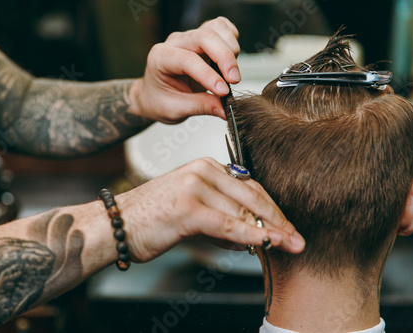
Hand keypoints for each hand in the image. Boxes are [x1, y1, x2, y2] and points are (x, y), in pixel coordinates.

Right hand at [117, 158, 304, 262]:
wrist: (116, 224)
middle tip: (297, 238)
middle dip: (278, 220)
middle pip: (253, 196)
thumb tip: (252, 231)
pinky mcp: (189, 208)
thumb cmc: (150, 218)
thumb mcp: (192, 209)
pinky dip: (250, 236)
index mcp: (205, 167)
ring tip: (289, 245)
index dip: (272, 208)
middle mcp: (202, 171)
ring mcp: (195, 187)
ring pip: (243, 212)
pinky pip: (228, 226)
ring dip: (271, 232)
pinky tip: (267, 244)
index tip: (286, 225)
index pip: (249, 186)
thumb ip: (222, 214)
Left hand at [129, 17, 240, 123]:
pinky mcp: (202, 37)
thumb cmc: (160, 100)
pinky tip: (230, 59)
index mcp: (160, 58)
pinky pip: (221, 27)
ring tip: (231, 72)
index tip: (223, 92)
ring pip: (216, 28)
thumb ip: (201, 107)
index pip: (188, 60)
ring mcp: (190, 38)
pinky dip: (231, 40)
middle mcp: (175, 43)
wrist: (154, 96)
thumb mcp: (175, 109)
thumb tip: (225, 110)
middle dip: (224, 57)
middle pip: (204, 37)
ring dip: (229, 48)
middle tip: (234, 80)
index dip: (208, 75)